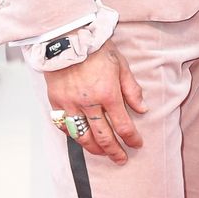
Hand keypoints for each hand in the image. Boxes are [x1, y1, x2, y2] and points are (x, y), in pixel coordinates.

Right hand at [45, 42, 146, 164]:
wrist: (68, 38)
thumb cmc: (96, 47)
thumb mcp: (121, 64)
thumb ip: (131, 89)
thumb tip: (142, 108)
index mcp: (107, 93)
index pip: (122, 124)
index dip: (131, 138)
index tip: (136, 144)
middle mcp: (89, 103)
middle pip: (103, 137)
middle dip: (114, 151)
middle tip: (121, 159)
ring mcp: (71, 105)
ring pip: (83, 137)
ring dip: (94, 149)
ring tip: (103, 153)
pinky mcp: (57, 103)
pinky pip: (65, 127)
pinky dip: (74, 136)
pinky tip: (81, 139)